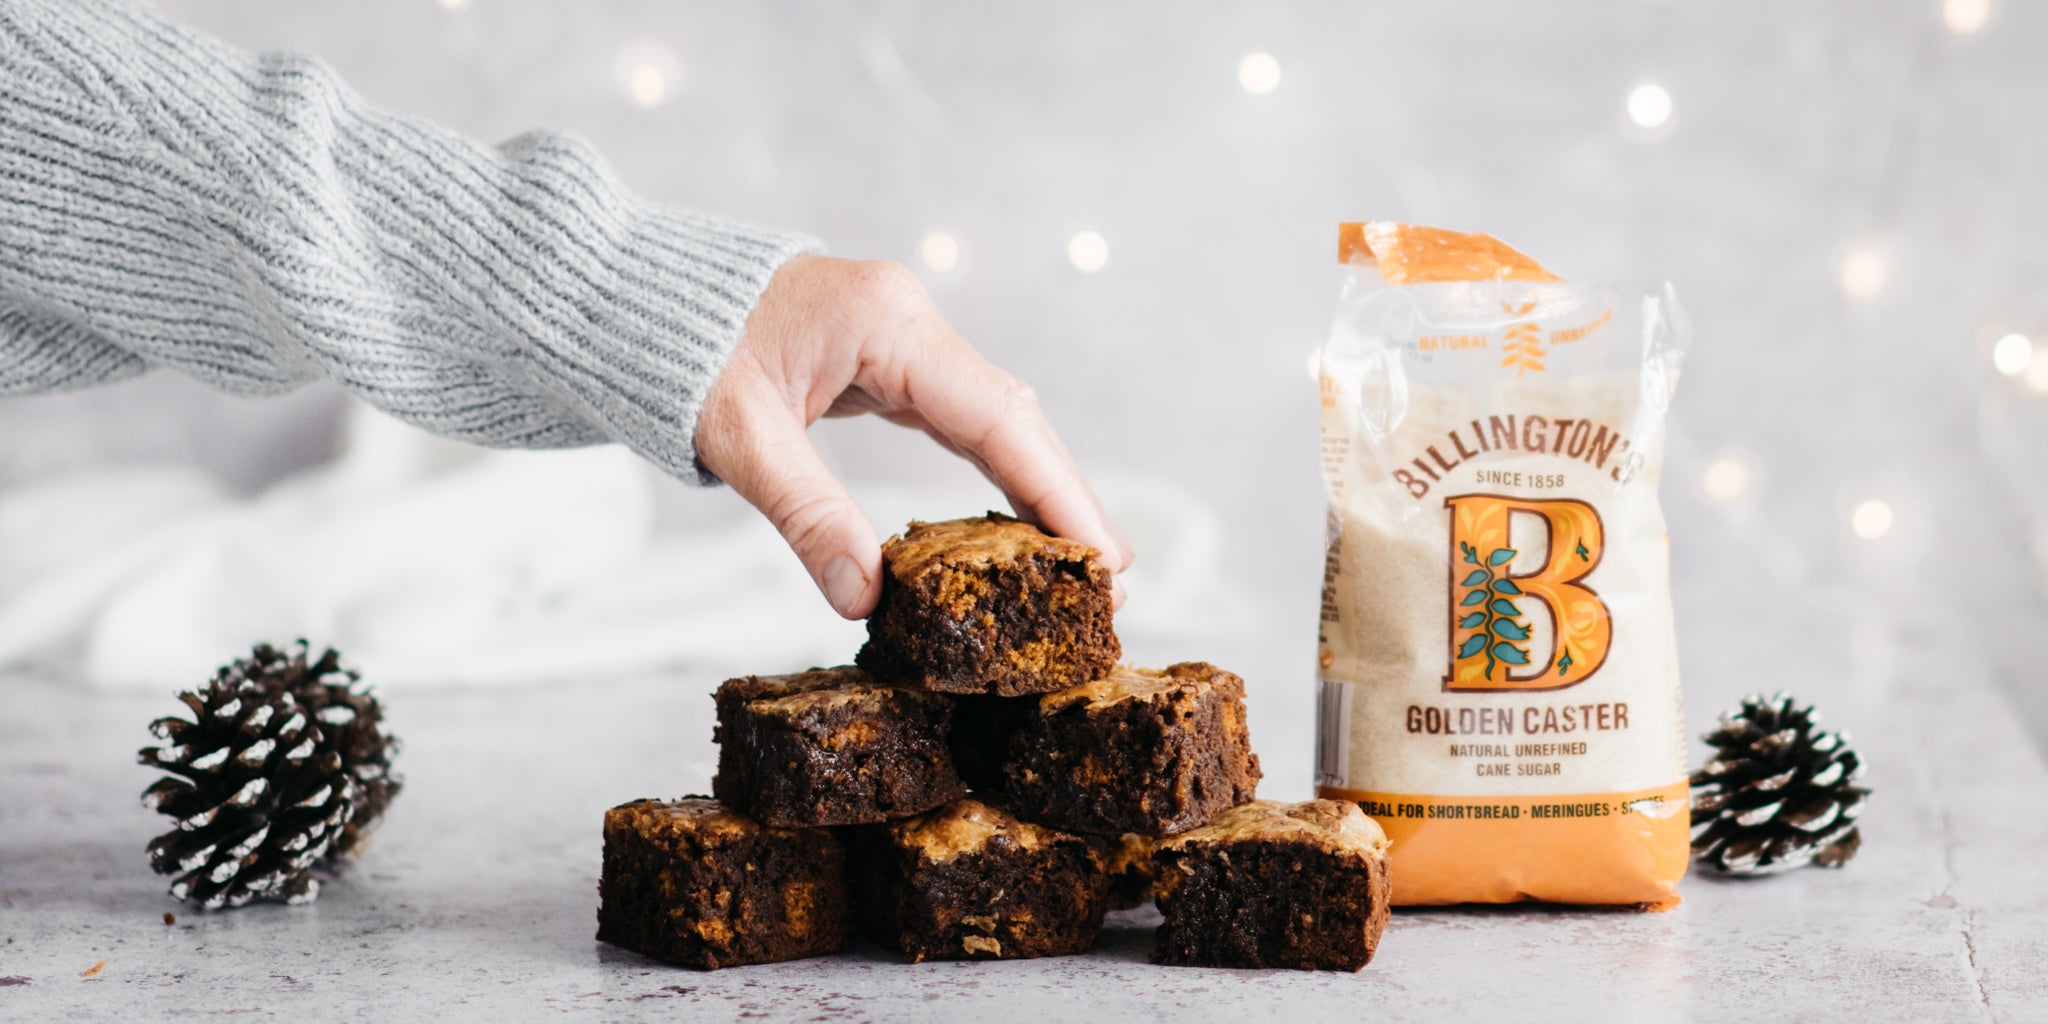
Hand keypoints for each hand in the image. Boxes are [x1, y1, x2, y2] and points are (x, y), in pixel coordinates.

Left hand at [695, 255, 1131, 618]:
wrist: (622, 290)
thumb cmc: (670, 350)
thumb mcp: (737, 440)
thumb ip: (807, 515)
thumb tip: (867, 598)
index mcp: (885, 323)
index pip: (998, 417)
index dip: (1058, 493)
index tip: (1104, 558)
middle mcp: (907, 320)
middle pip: (1015, 415)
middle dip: (1064, 499)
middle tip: (1110, 584)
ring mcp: (898, 335)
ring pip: (994, 416)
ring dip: (1036, 487)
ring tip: (1078, 566)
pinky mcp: (881, 356)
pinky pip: (957, 417)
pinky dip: (992, 470)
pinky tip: (1011, 523)